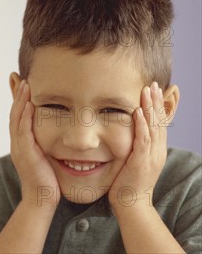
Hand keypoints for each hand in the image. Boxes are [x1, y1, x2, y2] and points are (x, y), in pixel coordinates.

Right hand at [9, 79, 59, 209]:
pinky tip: (30, 104)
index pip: (17, 115)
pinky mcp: (26, 153)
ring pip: (16, 119)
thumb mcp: (44, 154)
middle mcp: (17, 142)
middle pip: (14, 113)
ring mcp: (19, 148)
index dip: (17, 98)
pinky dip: (25, 116)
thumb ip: (44, 141)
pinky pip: (23, 131)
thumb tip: (54, 128)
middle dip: (16, 94)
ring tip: (24, 84)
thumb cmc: (47, 179)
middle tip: (17, 76)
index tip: (19, 81)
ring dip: (20, 100)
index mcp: (20, 142)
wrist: (42, 199)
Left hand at [108, 82, 167, 210]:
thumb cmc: (129, 182)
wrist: (132, 205)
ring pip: (153, 127)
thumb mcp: (136, 159)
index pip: (159, 123)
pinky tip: (137, 112)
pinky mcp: (141, 162)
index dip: (158, 106)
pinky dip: (141, 125)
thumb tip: (131, 131)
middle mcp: (157, 151)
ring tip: (147, 91)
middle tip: (153, 84)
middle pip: (159, 121)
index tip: (154, 90)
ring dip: (149, 108)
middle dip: (156, 101)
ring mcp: (151, 156)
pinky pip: (143, 140)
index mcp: (156, 150)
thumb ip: (136, 145)